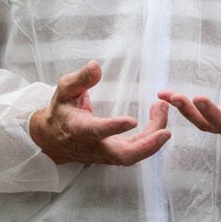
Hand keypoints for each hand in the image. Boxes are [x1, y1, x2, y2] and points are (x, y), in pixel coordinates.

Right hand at [29, 60, 171, 165]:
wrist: (54, 141)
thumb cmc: (61, 112)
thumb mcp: (64, 91)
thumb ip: (80, 79)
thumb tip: (96, 65)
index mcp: (80, 130)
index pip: (98, 131)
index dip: (114, 127)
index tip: (132, 120)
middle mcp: (96, 146)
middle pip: (124, 155)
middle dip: (147, 145)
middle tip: (166, 131)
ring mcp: (107, 154)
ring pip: (134, 155)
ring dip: (154, 138)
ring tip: (163, 110)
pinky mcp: (116, 155)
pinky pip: (138, 150)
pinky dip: (152, 136)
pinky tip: (159, 116)